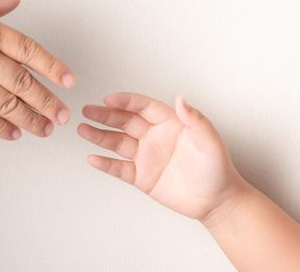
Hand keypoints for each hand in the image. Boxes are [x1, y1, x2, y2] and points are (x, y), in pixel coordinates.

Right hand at [0, 0, 74, 139]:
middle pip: (23, 83)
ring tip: (44, 129)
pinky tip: (13, 134)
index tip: (69, 81)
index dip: (53, 67)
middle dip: (47, 102)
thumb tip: (15, 0)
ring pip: (6, 104)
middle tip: (62, 115)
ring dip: (29, 119)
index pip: (29, 50)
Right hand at [77, 93, 246, 220]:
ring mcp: (147, 157)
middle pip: (125, 121)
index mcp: (170, 124)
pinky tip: (93, 158)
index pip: (143, 107)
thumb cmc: (216, 168)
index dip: (126, 101)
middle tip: (88, 110)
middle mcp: (155, 137)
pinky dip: (105, 163)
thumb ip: (194, 119)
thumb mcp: (209, 140)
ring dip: (100, 135)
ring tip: (82, 129)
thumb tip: (181, 98)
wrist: (216, 201)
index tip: (109, 98)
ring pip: (118, 142)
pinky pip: (119, 168)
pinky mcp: (142, 177)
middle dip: (105, 115)